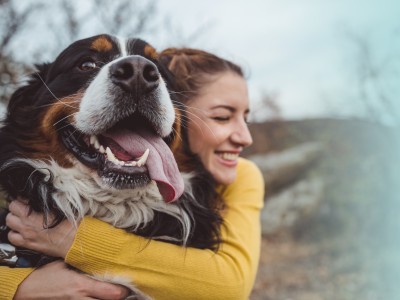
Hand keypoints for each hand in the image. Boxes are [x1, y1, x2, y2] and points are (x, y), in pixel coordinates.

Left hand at [6, 200, 75, 257]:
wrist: (75, 240)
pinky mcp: (29, 244)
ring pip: (9, 224)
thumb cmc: (70, 224)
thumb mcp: (61, 207)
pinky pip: (12, 238)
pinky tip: (23, 231)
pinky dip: (15, 233)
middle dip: (17, 208)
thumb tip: (42, 196)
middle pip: (11, 212)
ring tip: (23, 219)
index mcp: (32, 215)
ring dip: (14, 220)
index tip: (28, 200)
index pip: (17, 202)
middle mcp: (26, 225)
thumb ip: (47, 202)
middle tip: (25, 208)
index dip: (22, 199)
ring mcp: (26, 236)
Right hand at [14, 260, 129, 299]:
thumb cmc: (46, 275)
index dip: (123, 291)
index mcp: (82, 285)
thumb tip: (99, 258)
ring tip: (116, 294)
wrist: (26, 291)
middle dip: (120, 298)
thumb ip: (83, 265)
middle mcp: (81, 299)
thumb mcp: (65, 265)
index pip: (112, 293)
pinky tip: (101, 297)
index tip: (128, 284)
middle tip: (125, 291)